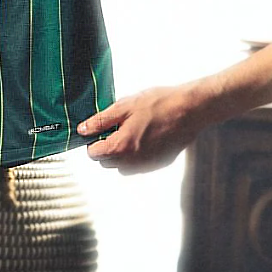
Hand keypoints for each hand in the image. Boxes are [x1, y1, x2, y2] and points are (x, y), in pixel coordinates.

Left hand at [77, 85, 205, 174]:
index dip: (92, 142)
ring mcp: (148, 165)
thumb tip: (82, 130)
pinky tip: (144, 136)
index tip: (97, 130)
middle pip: (107, 163)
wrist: (189, 110)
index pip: (94, 154)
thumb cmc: (156, 104)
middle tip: (114, 128)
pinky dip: (136, 155)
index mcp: (122, 147)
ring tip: (129, 131)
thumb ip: (100, 121)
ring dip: (120, 154)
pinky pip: (140, 165)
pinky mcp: (160, 163)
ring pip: (123, 167)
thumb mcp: (123, 106)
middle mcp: (134, 162)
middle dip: (105, 148)